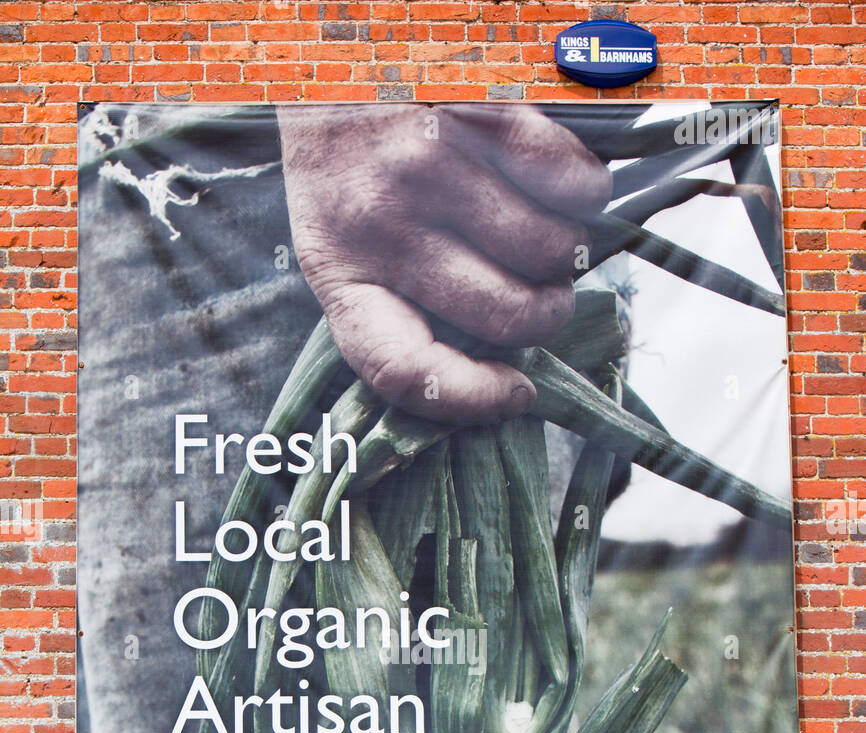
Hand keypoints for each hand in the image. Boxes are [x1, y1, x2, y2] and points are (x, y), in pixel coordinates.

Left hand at [278, 104, 610, 422]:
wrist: (333, 41)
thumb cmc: (348, 157)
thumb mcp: (340, 239)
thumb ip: (395, 303)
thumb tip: (499, 372)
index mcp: (338, 272)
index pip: (404, 370)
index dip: (473, 400)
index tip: (517, 393)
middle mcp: (381, 225)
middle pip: (507, 316)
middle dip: (547, 312)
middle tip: (546, 293)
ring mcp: (431, 168)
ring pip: (549, 251)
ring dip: (565, 249)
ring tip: (543, 224)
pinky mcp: (477, 114)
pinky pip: (571, 183)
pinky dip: (585, 191)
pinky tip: (562, 181)